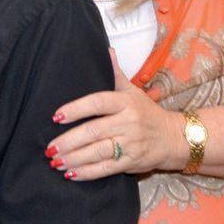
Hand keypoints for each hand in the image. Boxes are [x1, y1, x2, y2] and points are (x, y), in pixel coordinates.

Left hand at [45, 49, 185, 179]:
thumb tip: (106, 49)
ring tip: (55, 161)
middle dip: (69, 140)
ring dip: (74, 158)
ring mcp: (130, 144)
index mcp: (125, 102)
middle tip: (49, 148)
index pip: (97, 102)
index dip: (76, 109)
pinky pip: (106, 169)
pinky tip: (71, 174)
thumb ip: (115, 73)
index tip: (56, 116)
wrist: (174, 137)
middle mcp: (128, 122)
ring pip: (98, 152)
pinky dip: (88, 173)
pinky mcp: (132, 162)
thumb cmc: (147, 112)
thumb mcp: (132, 90)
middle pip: (94, 131)